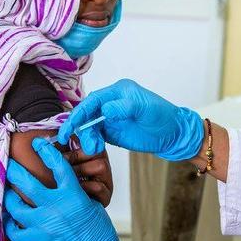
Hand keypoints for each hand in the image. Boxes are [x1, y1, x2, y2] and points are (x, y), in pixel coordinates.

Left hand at [4, 138, 130, 240]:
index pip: (57, 165)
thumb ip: (76, 192)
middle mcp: (55, 207)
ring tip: (9, 191)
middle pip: (27, 182)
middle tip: (10, 163)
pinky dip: (11, 223)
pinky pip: (14, 229)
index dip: (46, 151)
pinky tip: (11, 218)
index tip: (37, 143)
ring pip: (15, 205)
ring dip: (10, 196)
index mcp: (73, 195)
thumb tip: (65, 182)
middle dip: (16, 169)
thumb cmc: (100, 233)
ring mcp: (43, 224)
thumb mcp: (93, 205)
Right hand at [58, 79, 203, 160]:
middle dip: (76, 125)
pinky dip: (91, 142)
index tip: (69, 124)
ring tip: (93, 147)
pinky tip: (94, 148)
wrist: (174, 135)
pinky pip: (95, 136)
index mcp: (117, 92)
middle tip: (66, 138)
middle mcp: (111, 103)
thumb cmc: (164, 117)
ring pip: (89, 126)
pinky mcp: (113, 133)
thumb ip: (124, 107)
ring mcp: (111, 119)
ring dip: (86, 137)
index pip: (93, 100)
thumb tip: (105, 109)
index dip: (79, 112)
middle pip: (86, 112)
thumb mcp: (145, 108)